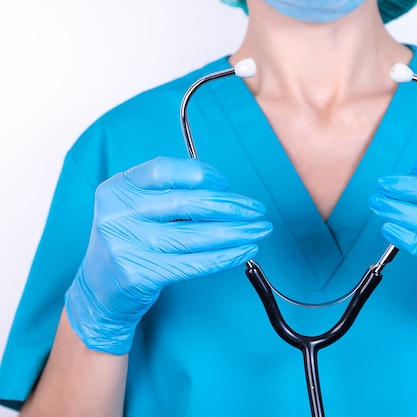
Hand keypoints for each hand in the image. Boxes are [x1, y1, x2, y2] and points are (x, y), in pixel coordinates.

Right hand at [65, 157, 272, 353]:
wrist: (98, 290)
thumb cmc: (129, 243)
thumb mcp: (136, 209)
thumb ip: (169, 196)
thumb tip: (224, 192)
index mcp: (117, 188)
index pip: (165, 169)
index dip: (201, 173)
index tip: (226, 183)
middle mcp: (117, 213)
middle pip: (185, 202)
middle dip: (229, 206)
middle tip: (256, 210)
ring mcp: (125, 245)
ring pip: (193, 235)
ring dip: (235, 233)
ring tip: (259, 230)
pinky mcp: (138, 274)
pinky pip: (192, 263)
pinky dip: (223, 258)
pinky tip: (243, 252)